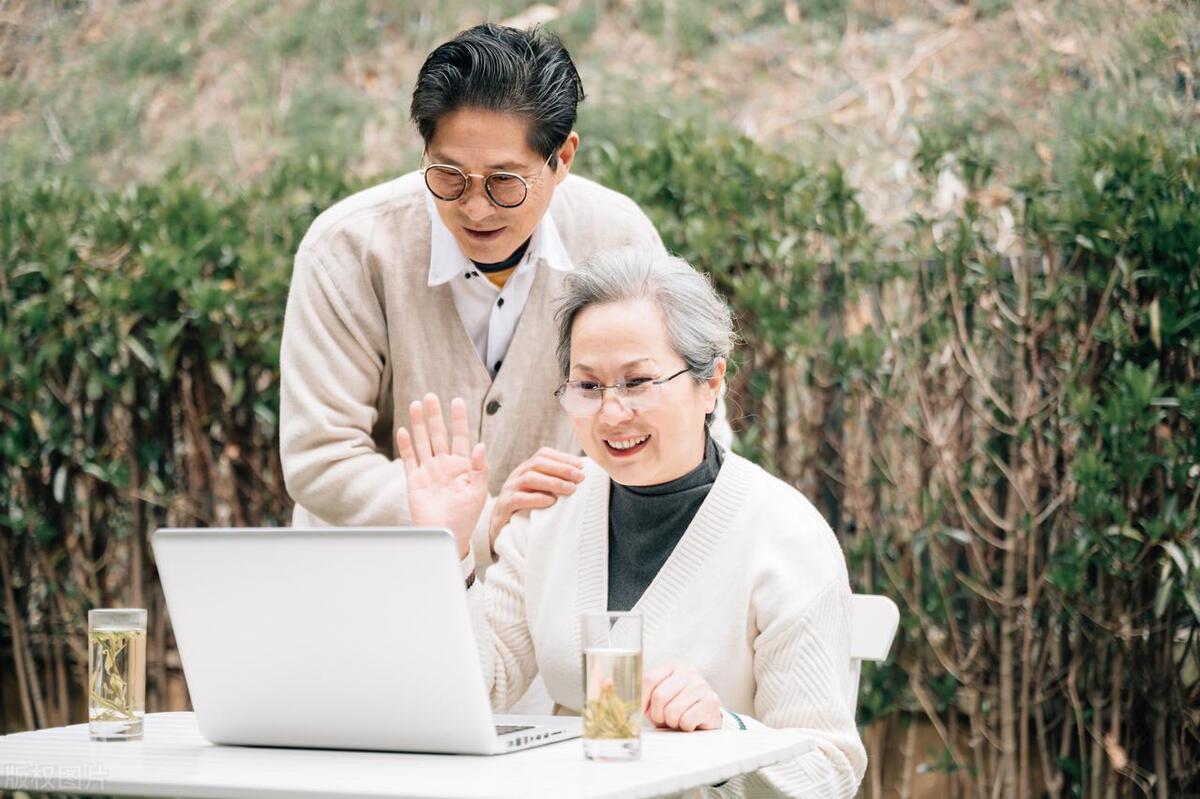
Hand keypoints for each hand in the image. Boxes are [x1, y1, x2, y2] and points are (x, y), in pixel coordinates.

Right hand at [395, 394, 487, 558]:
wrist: (447, 536)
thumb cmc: (466, 517)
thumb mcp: (478, 492)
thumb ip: (480, 468)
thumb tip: (480, 445)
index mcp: (463, 466)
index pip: (461, 437)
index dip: (459, 419)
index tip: (457, 400)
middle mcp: (445, 465)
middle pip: (438, 435)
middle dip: (435, 416)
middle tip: (431, 396)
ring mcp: (429, 472)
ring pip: (423, 442)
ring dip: (419, 424)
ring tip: (416, 405)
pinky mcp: (415, 481)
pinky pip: (409, 460)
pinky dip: (406, 446)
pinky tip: (404, 430)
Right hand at [488, 447, 584, 554]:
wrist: (499, 531)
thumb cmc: (525, 511)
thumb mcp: (538, 493)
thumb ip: (553, 484)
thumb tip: (580, 477)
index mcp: (525, 469)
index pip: (543, 455)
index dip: (563, 458)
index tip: (581, 465)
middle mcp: (516, 476)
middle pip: (537, 463)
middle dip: (561, 469)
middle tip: (581, 477)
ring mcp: (508, 490)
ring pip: (529, 478)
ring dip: (553, 482)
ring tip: (571, 490)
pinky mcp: (503, 506)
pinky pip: (518, 499)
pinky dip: (536, 499)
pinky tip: (551, 502)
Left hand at [642, 661, 722, 731]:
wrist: (705, 721)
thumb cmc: (679, 709)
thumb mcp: (660, 699)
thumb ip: (643, 694)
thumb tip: (615, 690)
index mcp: (673, 667)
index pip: (649, 679)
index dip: (643, 700)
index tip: (644, 711)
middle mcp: (689, 672)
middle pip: (659, 696)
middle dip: (658, 715)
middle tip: (665, 719)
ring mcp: (701, 685)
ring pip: (672, 711)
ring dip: (673, 722)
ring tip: (679, 719)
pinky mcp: (711, 702)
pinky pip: (687, 720)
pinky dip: (685, 727)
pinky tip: (691, 722)